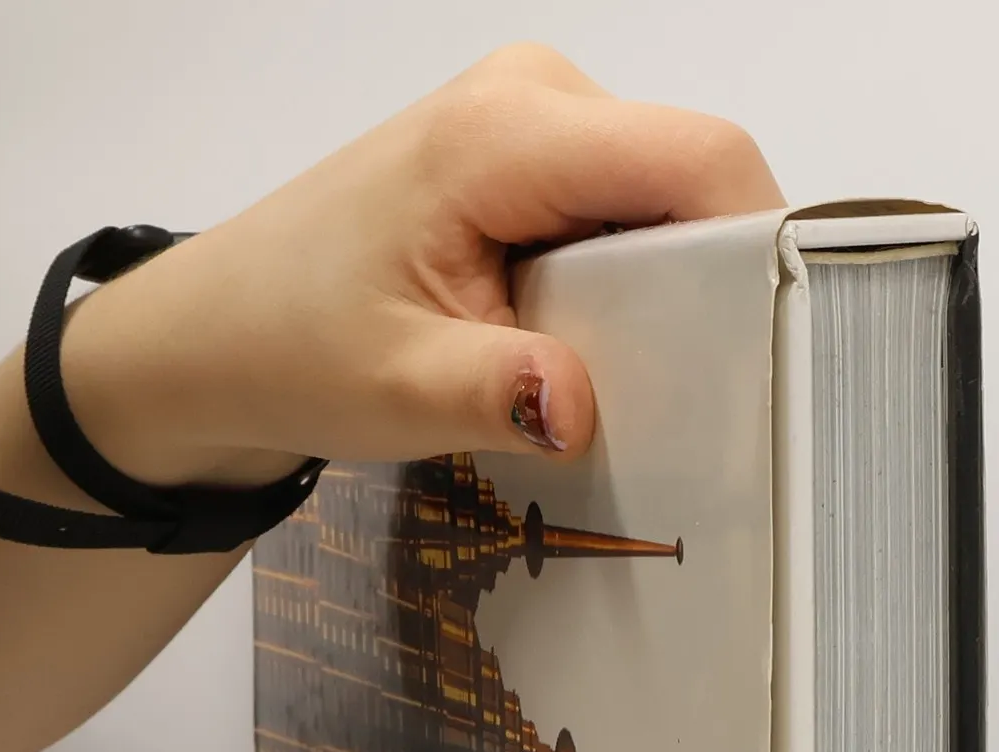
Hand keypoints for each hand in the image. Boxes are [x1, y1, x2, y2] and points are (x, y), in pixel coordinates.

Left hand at [62, 43, 783, 486]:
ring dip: (669, 300)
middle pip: (695, 181)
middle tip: (698, 400)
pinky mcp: (534, 169)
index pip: (697, 158)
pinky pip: (628, 222)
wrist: (221, 337)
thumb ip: (495, 391)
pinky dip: (631, 295)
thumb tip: (580, 404)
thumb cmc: (292, 345)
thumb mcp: (396, 389)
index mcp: (507, 132)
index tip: (777, 348)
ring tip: (630, 386)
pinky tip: (592, 355)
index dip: (758, 244)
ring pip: (668, 207)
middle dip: (714, 287)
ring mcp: (537, 128)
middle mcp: (536, 101)